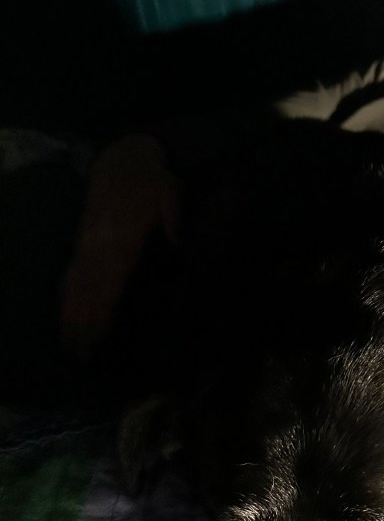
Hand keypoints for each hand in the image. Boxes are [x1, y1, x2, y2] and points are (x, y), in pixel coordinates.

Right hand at [60, 135, 178, 361]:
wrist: (124, 161)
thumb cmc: (153, 181)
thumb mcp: (171, 190)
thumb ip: (175, 215)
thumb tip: (180, 242)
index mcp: (122, 239)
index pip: (110, 281)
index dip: (103, 310)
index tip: (100, 336)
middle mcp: (99, 247)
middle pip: (89, 293)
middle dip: (85, 327)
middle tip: (85, 359)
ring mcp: (88, 247)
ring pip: (76, 288)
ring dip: (72, 319)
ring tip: (72, 350)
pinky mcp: (83, 246)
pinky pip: (71, 276)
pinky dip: (67, 300)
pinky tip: (65, 321)